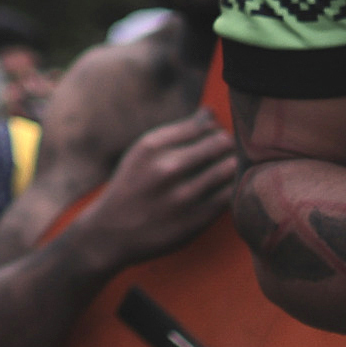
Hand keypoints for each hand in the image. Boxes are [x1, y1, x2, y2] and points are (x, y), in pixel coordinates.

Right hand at [81, 112, 236, 271]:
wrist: (112, 232)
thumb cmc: (133, 185)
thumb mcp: (143, 151)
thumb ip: (177, 131)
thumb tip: (210, 113)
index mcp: (153, 146)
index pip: (204, 124)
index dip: (212, 130)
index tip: (209, 139)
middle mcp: (168, 168)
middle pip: (222, 142)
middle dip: (226, 146)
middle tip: (222, 156)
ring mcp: (184, 196)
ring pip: (231, 167)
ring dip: (233, 166)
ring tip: (224, 171)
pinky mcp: (196, 219)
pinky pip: (230, 194)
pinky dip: (231, 188)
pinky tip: (221, 190)